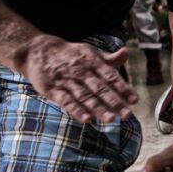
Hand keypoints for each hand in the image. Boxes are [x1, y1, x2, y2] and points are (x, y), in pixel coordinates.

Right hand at [21, 35, 137, 123]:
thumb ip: (109, 58)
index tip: (134, 99)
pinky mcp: (53, 90)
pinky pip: (67, 101)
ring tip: (111, 119)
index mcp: (92, 61)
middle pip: (100, 88)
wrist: (37, 51)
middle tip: (127, 114)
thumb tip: (127, 52)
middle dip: (115, 102)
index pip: (110, 76)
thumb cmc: (70, 55)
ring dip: (98, 108)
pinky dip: (77, 110)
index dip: (123, 88)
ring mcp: (66, 81)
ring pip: (85, 96)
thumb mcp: (89, 52)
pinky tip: (88, 119)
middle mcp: (81, 71)